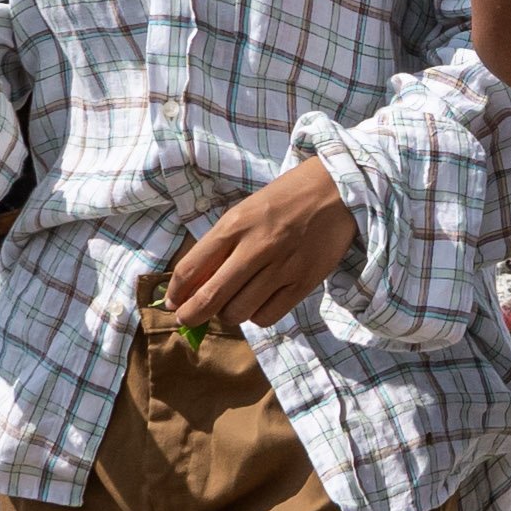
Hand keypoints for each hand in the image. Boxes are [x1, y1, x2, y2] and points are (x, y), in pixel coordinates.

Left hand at [152, 153, 356, 335]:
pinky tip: (258, 303)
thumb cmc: (284, 200)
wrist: (337, 191)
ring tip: (232, 304)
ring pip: (238, 312)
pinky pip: (268, 316)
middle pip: (210, 298)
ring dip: (227, 315)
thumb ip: (220, 245)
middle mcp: (256, 247)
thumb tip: (193, 285)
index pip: (191, 269)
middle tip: (189, 319)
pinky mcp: (304, 282)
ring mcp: (282, 267)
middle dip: (191, 315)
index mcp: (235, 225)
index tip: (173, 302)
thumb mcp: (245, 212)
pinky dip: (256, 316)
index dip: (175, 293)